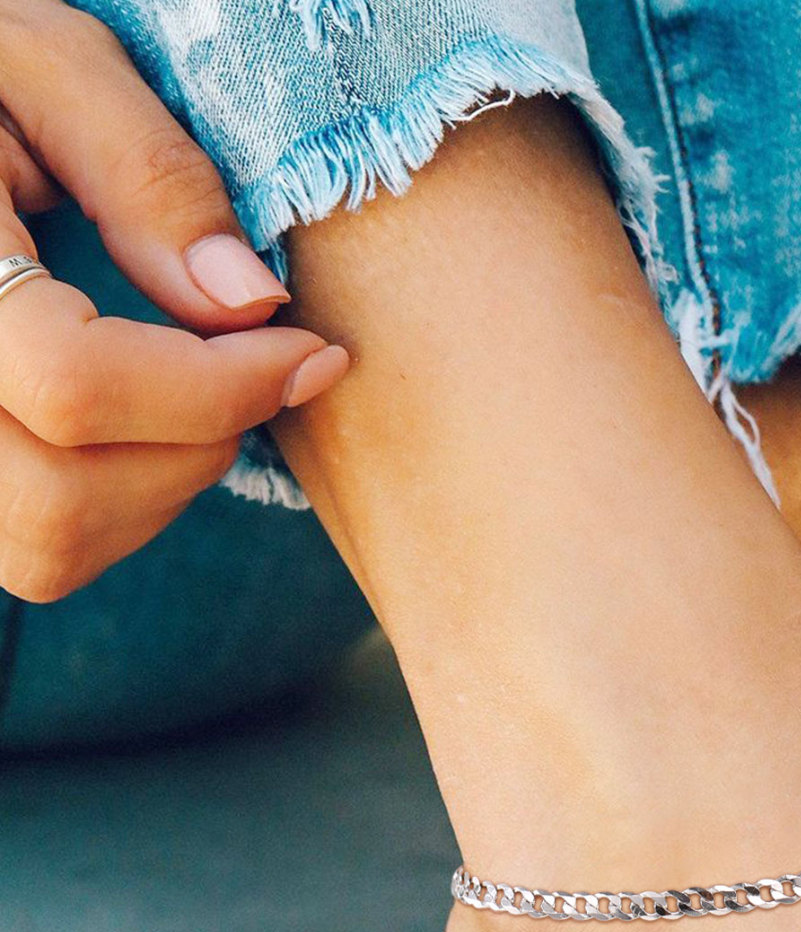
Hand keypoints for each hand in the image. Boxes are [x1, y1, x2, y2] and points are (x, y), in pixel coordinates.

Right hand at [0, 0, 348, 603]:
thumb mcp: (49, 67)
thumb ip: (146, 174)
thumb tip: (251, 303)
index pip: (74, 386)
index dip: (220, 387)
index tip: (311, 353)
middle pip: (65, 496)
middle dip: (198, 443)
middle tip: (250, 369)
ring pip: (54, 545)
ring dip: (166, 486)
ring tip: (195, 391)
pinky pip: (44, 551)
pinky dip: (124, 506)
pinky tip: (145, 422)